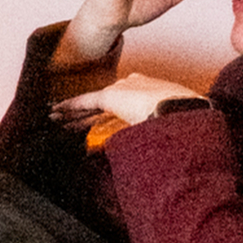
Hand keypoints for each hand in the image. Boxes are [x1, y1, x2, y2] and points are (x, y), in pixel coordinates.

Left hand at [50, 71, 198, 132]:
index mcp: (151, 92)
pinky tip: (56, 110)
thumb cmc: (188, 120)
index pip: (123, 104)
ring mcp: (123, 90)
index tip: (101, 122)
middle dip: (85, 115)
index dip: (109, 115)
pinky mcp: (111, 96)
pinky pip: (84, 102)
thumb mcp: (177, 126)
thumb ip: (164, 135)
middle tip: (69, 122)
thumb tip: (165, 155)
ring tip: (55, 118)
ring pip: (91, 104)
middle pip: (103, 103)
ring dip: (72, 113)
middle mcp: (134, 87)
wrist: (184, 110)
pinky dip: (69, 106)